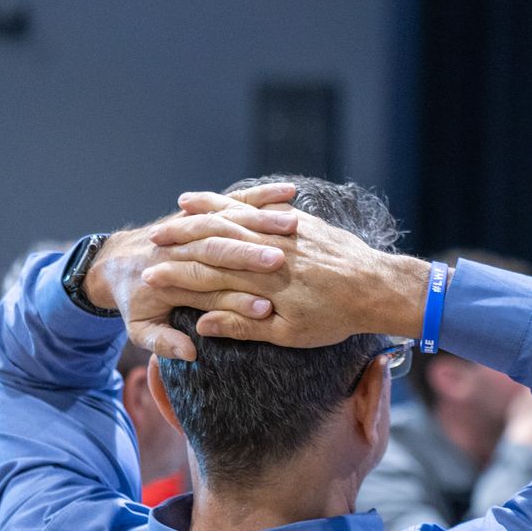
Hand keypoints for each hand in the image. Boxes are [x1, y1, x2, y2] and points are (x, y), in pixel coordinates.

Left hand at [86, 182, 300, 360]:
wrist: (112, 264)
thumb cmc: (132, 297)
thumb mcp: (139, 327)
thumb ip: (162, 341)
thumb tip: (188, 352)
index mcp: (172, 279)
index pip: (209, 286)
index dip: (237, 300)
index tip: (266, 308)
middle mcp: (186, 247)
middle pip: (223, 246)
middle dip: (252, 253)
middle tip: (281, 260)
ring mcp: (194, 225)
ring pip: (232, 214)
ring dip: (262, 218)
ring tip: (292, 224)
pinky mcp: (203, 214)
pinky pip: (235, 199)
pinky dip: (261, 195)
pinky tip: (289, 193)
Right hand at [151, 192, 431, 347]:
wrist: (381, 287)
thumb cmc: (336, 317)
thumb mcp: (290, 334)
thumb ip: (244, 327)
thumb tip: (202, 327)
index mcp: (261, 283)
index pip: (207, 276)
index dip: (177, 275)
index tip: (150, 274)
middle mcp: (269, 253)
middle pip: (216, 239)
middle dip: (182, 235)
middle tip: (154, 235)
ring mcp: (286, 233)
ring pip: (237, 216)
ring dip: (207, 210)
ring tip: (180, 205)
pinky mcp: (301, 223)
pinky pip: (265, 205)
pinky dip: (242, 199)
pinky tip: (223, 197)